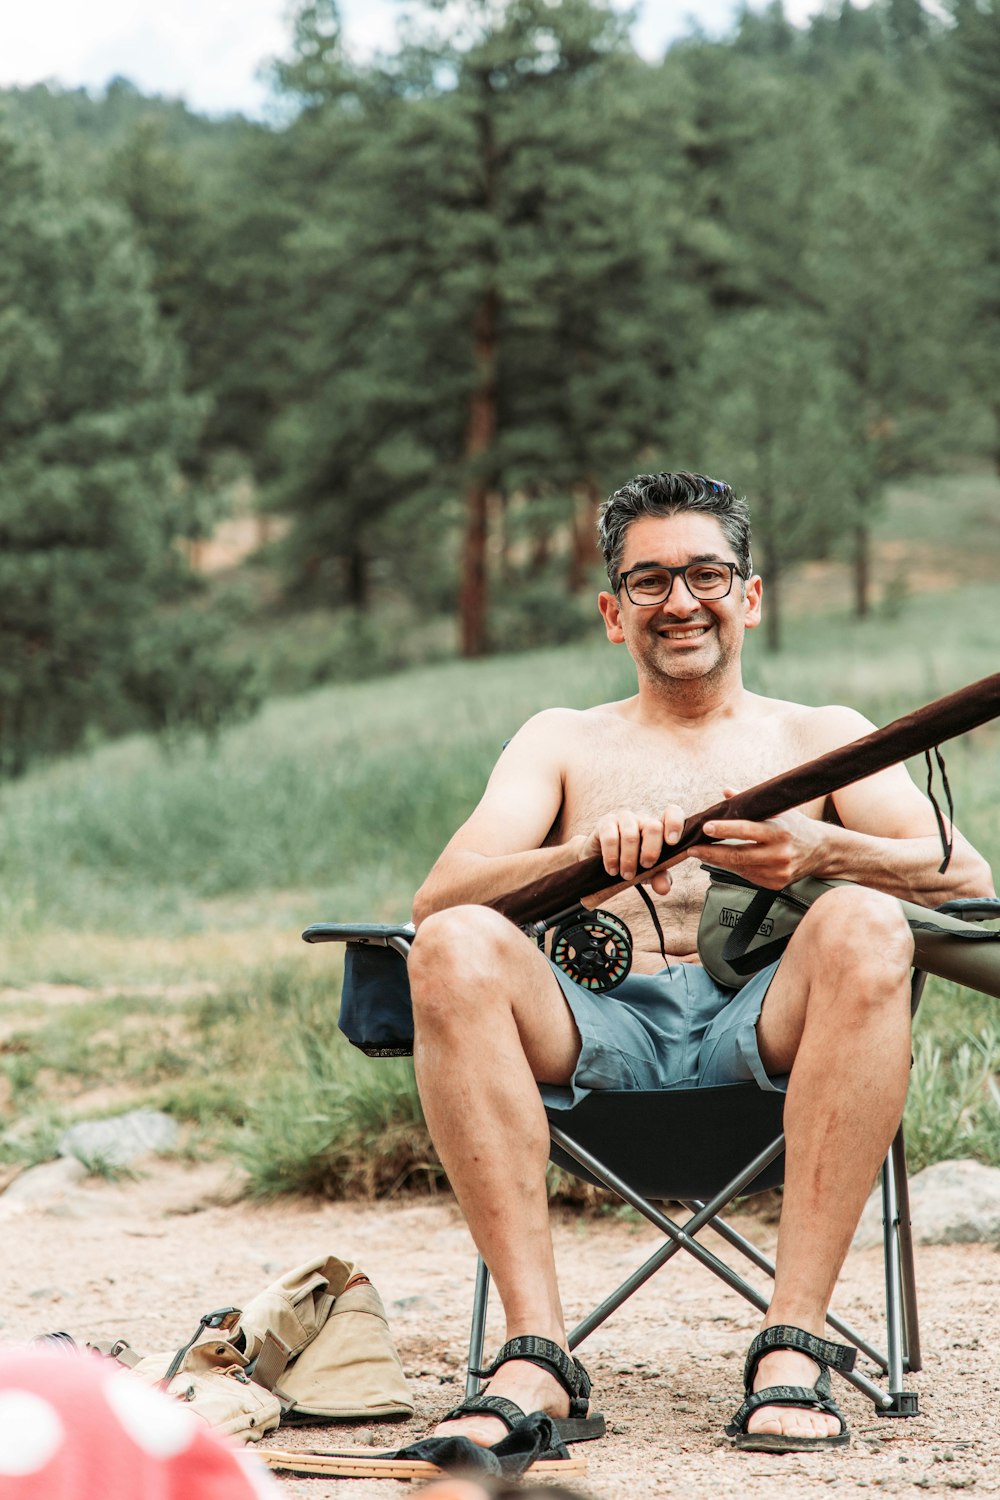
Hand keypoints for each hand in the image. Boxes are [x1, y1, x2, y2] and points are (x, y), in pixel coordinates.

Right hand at [577, 805, 684, 891]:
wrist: (599, 862)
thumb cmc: (630, 863)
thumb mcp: (647, 873)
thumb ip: (659, 877)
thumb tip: (664, 887)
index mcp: (658, 827)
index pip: (672, 812)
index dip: (675, 824)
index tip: (672, 842)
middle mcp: (642, 819)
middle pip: (653, 827)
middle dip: (650, 852)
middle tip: (645, 867)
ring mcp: (623, 818)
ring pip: (631, 835)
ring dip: (629, 859)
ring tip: (626, 875)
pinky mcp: (605, 823)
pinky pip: (610, 839)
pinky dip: (612, 858)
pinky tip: (612, 870)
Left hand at [687, 787, 824, 888]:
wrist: (822, 850)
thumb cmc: (795, 826)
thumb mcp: (778, 810)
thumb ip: (750, 801)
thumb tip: (725, 791)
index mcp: (780, 831)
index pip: (747, 830)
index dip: (725, 829)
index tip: (706, 827)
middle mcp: (780, 854)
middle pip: (738, 855)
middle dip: (711, 852)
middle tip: (691, 848)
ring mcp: (778, 872)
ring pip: (740, 868)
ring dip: (717, 861)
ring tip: (700, 853)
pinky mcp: (776, 885)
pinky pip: (748, 876)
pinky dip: (733, 868)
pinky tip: (720, 861)